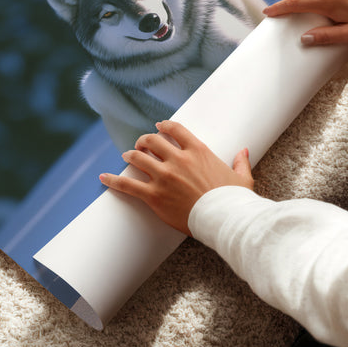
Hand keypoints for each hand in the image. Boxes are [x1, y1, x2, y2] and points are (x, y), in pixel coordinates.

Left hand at [99, 120, 253, 235]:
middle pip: (152, 141)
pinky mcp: (154, 196)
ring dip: (131, 155)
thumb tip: (244, 151)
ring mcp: (164, 177)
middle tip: (140, 144)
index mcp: (198, 151)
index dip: (164, 126)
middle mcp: (178, 159)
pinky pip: (128, 185)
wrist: (225, 220)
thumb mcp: (242, 178)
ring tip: (127, 156)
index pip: (175, 130)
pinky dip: (113, 180)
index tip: (158, 127)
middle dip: (144, 140)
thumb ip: (240, 162)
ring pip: (138, 158)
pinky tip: (103, 177)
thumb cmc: (234, 200)